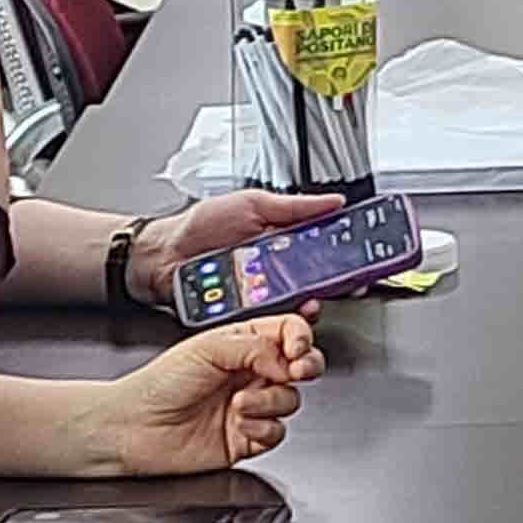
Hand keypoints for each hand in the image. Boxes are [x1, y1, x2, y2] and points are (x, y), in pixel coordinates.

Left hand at [75, 316, 320, 475]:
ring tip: (240, 403)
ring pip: (291, 400)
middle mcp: (251, 374)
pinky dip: (262, 428)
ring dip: (270, 401)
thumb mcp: (207, 348)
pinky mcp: (247, 439)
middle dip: (307, 366)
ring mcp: (251, 407)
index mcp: (243, 345)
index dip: (301, 337)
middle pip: (303, 365)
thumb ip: (255, 346)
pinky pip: (277, 433)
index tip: (297, 347)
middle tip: (296, 370)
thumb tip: (287, 359)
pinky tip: (239, 425)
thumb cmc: (157, 385)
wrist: (132, 429)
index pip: (289, 332)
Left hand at [128, 191, 345, 310]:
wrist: (161, 255)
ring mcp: (258, 296)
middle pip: (312, 282)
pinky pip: (264, 322)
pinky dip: (275, 322)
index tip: (361, 259)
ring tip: (311, 302)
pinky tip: (281, 317)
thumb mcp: (252, 204)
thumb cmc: (200, 225)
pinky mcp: (241, 316)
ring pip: (291, 306)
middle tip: (342, 285)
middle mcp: (273, 272)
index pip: (321, 252)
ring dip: (303, 306)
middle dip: (329, 285)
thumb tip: (334, 200)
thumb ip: (294, 205)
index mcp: (281, 244)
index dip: (342, 258)